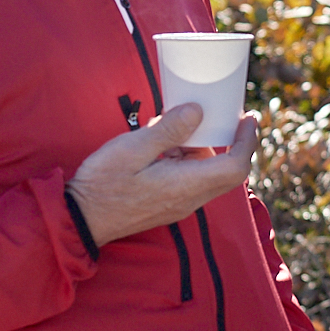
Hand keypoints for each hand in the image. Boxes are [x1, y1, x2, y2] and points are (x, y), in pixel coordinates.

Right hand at [66, 103, 260, 244]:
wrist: (81, 219)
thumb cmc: (102, 184)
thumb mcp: (132, 148)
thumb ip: (168, 130)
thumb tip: (197, 111)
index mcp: (185, 186)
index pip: (235, 166)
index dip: (247, 141)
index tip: (249, 118)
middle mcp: (189, 200)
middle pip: (228, 173)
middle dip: (231, 142)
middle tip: (225, 115)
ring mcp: (179, 205)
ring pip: (208, 175)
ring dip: (202, 150)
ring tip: (178, 128)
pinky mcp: (168, 205)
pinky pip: (191, 181)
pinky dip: (188, 160)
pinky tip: (164, 147)